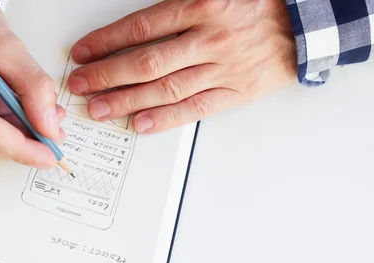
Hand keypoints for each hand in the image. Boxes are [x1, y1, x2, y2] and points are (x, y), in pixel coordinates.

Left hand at [67, 0, 297, 132]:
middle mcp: (208, 38)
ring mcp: (222, 68)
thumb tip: (138, 22)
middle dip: (107, 75)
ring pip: (165, 88)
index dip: (105, 42)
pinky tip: (140, 124)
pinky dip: (166, 118)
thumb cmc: (256, 4)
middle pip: (145, 61)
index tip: (82, 54)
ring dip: (127, 100)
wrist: (308, 21)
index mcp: (201, 5)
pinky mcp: (235, 92)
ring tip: (99, 109)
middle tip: (81, 86)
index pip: (140, 28)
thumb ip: (177, 3)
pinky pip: (196, 108)